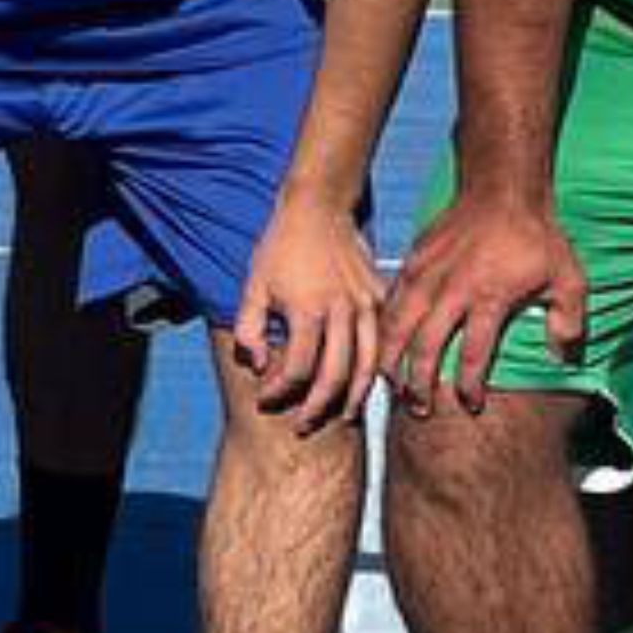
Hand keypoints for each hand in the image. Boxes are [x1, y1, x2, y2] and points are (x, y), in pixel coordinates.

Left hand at [229, 197, 388, 434]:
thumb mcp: (253, 285)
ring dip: (355, 397)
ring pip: (368, 364)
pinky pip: (383, 340)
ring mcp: (366, 304)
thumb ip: (249, 329)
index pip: (297, 369)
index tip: (265, 399)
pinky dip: (378, 367)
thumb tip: (258, 365)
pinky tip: (368, 383)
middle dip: (317, 408)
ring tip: (343, 418)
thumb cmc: (281, 246)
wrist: (320, 206)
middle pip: (335, 376)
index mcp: (308, 310)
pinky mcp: (380, 296)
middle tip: (302, 426)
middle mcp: (342, 311)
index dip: (279, 391)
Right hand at [382, 180, 584, 414]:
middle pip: (425, 346)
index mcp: (489, 296)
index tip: (470, 406)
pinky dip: (385, 326)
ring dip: (392, 359)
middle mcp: (453, 288)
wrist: (503, 189)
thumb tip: (563, 357)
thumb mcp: (569, 277)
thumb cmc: (537, 237)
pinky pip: (392, 300)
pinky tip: (383, 346)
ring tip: (391, 386)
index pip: (471, 354)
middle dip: (419, 383)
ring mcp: (428, 273)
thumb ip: (568, 320)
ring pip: (398, 325)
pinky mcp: (414, 260)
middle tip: (421, 408)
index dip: (467, 386)